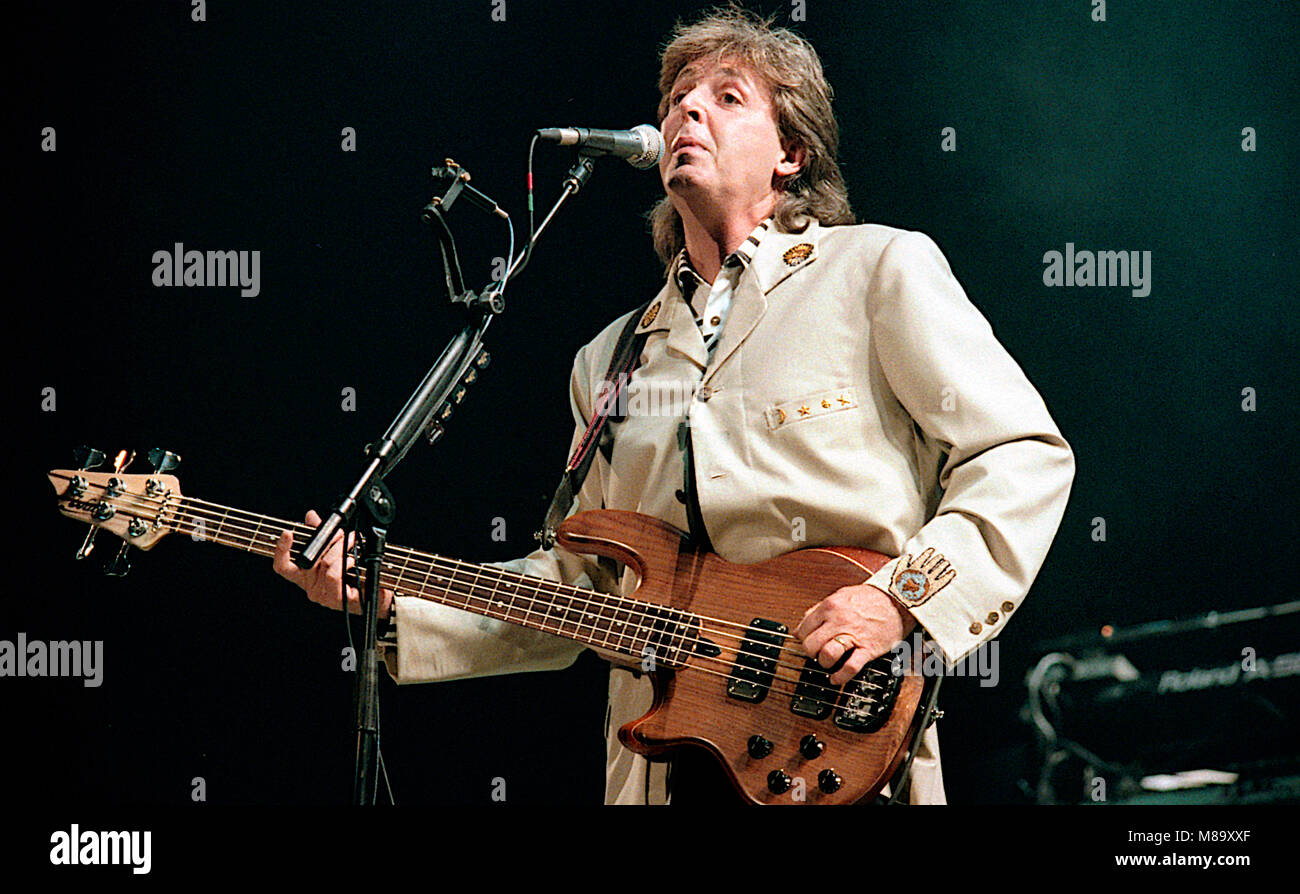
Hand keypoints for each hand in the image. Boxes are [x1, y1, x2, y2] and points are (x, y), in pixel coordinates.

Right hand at [272, 510, 393, 619]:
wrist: (377, 595)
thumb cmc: (356, 575)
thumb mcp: (336, 550)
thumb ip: (321, 534)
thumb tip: (311, 516)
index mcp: (306, 576)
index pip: (282, 566)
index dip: (280, 550)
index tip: (287, 533)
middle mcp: (310, 587)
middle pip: (308, 559)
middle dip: (326, 540)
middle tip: (340, 532)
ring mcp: (321, 595)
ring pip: (325, 564)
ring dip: (340, 549)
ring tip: (352, 541)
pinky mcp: (335, 599)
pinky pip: (334, 575)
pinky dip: (343, 563)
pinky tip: (351, 560)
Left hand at [793, 583, 915, 685]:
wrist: (900, 599)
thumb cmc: (872, 597)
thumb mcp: (842, 595)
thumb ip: (822, 608)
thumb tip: (806, 621)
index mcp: (830, 606)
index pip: (803, 628)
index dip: (803, 638)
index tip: (807, 641)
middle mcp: (838, 621)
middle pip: (811, 645)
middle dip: (811, 652)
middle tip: (817, 653)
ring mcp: (853, 636)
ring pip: (826, 656)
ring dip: (824, 663)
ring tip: (827, 662)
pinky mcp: (868, 649)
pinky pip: (849, 668)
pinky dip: (840, 677)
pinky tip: (836, 679)